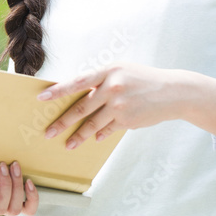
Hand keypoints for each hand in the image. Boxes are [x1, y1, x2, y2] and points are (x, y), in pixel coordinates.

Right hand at [0, 161, 38, 215]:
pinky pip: (29, 209)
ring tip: (15, 167)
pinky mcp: (20, 205)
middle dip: (5, 185)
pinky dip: (32, 197)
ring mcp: (6, 208)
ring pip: (14, 209)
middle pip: (0, 207)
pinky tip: (29, 182)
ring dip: (17, 186)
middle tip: (4, 165)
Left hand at [38, 64, 199, 148]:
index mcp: (108, 71)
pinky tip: (95, 139)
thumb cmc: (143, 79)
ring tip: (67, 144)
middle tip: (48, 132)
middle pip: (81, 108)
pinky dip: (100, 135)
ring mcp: (120, 105)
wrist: (173, 92)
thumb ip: (100, 81)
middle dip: (62, 122)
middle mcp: (112, 88)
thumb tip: (78, 96)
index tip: (42, 98)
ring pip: (92, 124)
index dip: (59, 90)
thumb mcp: (121, 71)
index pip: (77, 82)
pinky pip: (108, 130)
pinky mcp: (128, 120)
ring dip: (78, 136)